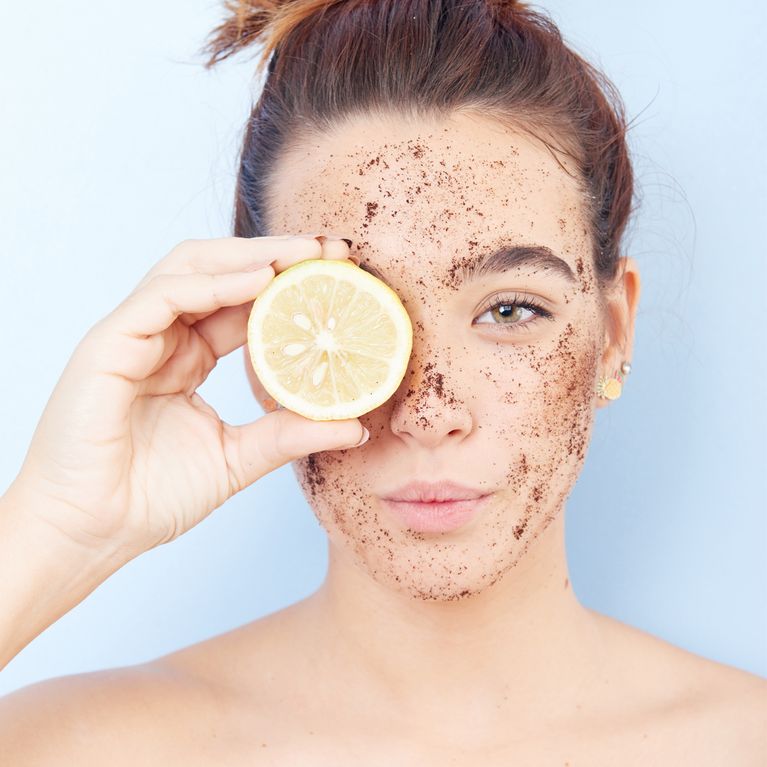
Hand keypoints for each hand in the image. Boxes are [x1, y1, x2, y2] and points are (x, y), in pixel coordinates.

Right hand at [7, 235, 367, 557]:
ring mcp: (135, 335)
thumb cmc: (152, 497)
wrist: (92, 533)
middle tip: (332, 248)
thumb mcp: (238, 458)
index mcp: (189, 356)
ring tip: (304, 254)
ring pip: (191, 268)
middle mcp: (164, 337)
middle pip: (221, 271)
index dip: (290, 283)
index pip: (242, 302)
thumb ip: (289, 435)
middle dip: (277, 254)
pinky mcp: (109, 344)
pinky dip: (212, 284)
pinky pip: (163, 297)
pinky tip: (258, 281)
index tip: (341, 273)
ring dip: (250, 256)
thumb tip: (355, 426)